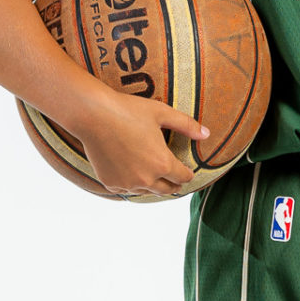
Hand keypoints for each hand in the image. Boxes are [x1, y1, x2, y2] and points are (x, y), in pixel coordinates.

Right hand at [71, 90, 209, 197]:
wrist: (93, 114)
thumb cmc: (128, 110)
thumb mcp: (162, 113)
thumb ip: (186, 125)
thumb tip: (206, 134)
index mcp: (163, 164)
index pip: (183, 177)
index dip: (187, 174)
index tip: (187, 172)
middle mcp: (147, 179)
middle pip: (167, 190)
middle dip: (173, 184)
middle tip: (175, 180)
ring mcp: (127, 183)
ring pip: (146, 190)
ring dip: (152, 184)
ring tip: (153, 175)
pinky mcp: (111, 183)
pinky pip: (127, 189)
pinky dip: (131, 183)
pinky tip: (132, 173)